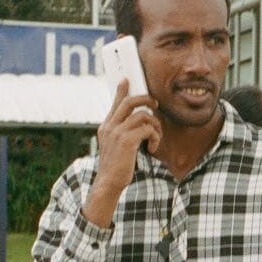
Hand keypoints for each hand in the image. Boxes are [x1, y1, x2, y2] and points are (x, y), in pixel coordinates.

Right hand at [85, 89, 157, 226]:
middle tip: (155, 105)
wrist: (108, 183)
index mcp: (106, 127)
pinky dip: (154, 137)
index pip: (115, 103)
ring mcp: (117, 133)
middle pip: (130, 101)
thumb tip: (138, 124)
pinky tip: (152, 148)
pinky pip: (147, 129)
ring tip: (156, 138)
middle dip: (146, 99)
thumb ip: (122, 133)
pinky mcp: (127, 141)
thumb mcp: (114, 147)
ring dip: (155, 126)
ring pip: (143, 116)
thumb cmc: (115, 167)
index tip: (125, 79)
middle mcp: (110, 126)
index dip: (121, 89)